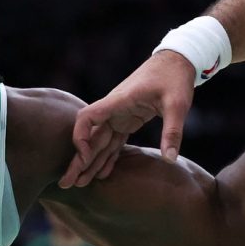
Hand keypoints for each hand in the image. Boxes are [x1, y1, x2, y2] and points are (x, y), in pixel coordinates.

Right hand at [62, 52, 196, 188]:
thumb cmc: (174, 79)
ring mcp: (119, 115)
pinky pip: (113, 141)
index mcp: (119, 101)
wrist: (176, 61)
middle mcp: (113, 109)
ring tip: (79, 183)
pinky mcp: (127, 120)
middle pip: (89, 136)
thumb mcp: (177, 104)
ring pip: (99, 142)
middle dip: (78, 160)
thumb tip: (170, 159)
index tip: (85, 157)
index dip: (80, 138)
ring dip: (89, 162)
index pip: (87, 118)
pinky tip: (100, 174)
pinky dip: (107, 157)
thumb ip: (172, 131)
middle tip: (67, 182)